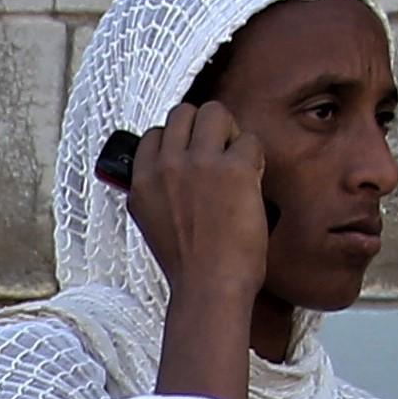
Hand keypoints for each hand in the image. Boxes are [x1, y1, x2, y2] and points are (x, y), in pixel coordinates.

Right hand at [122, 94, 272, 307]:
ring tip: (236, 160)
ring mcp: (199, 163)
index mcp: (142, 182)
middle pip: (183, 113)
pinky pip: (250, 140)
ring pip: (214, 111)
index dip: (179, 142)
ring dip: (228, 130)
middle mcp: (166, 166)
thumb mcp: (152, 224)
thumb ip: (156, 192)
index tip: (193, 158)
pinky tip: (253, 181)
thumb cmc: (188, 265)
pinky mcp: (234, 168)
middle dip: (203, 128)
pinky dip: (255, 157)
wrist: (209, 287)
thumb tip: (167, 173)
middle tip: (218, 154)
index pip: (156, 135)